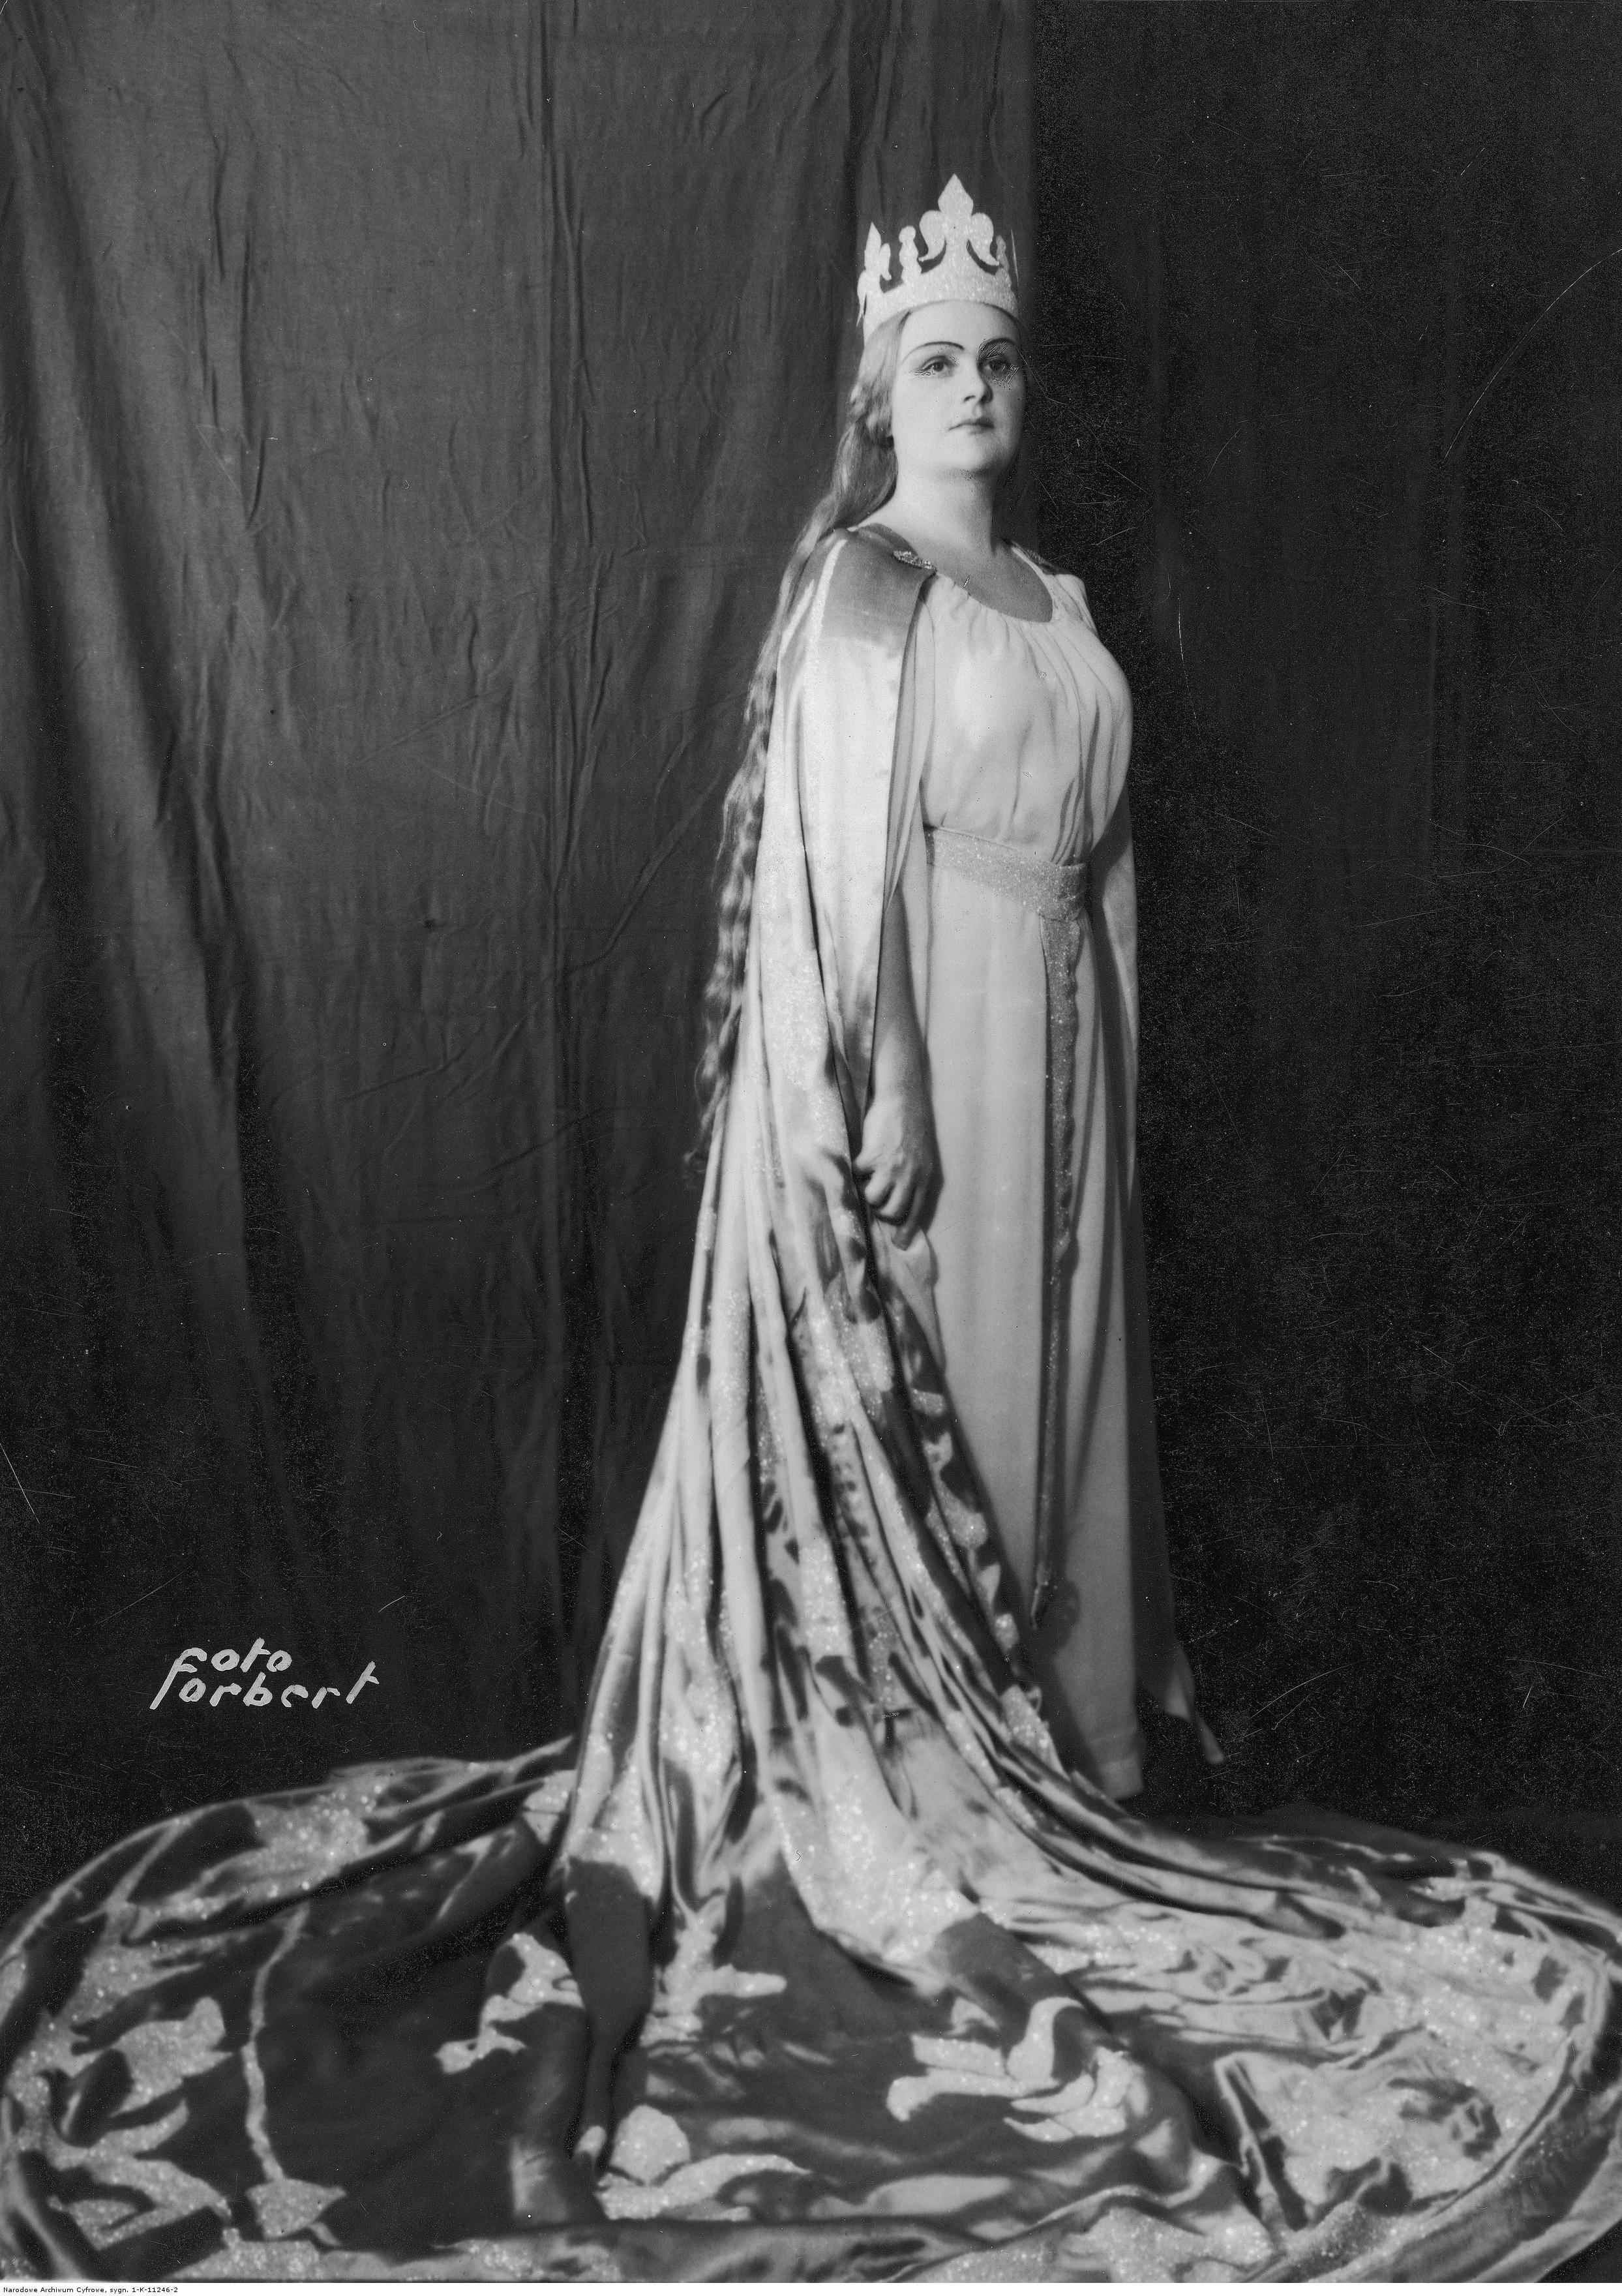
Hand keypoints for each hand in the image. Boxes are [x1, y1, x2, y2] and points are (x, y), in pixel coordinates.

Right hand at [855, 1079, 938, 1248]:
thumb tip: (901, 1199)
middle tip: (876, 1201)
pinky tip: (857, 1162)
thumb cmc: (912, 1128)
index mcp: (924, 1178)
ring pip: (873, 1197)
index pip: (915, 1212)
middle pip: (892, 1211)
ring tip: (866, 1179)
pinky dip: (854, 1171)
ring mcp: (891, 1167)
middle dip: (881, 1211)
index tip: (900, 1243)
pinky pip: (857, 1175)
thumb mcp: (922, 1157)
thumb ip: (914, 1178)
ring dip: (867, 1192)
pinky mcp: (873, 1155)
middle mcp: (909, 1176)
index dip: (906, 1230)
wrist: (903, 1099)